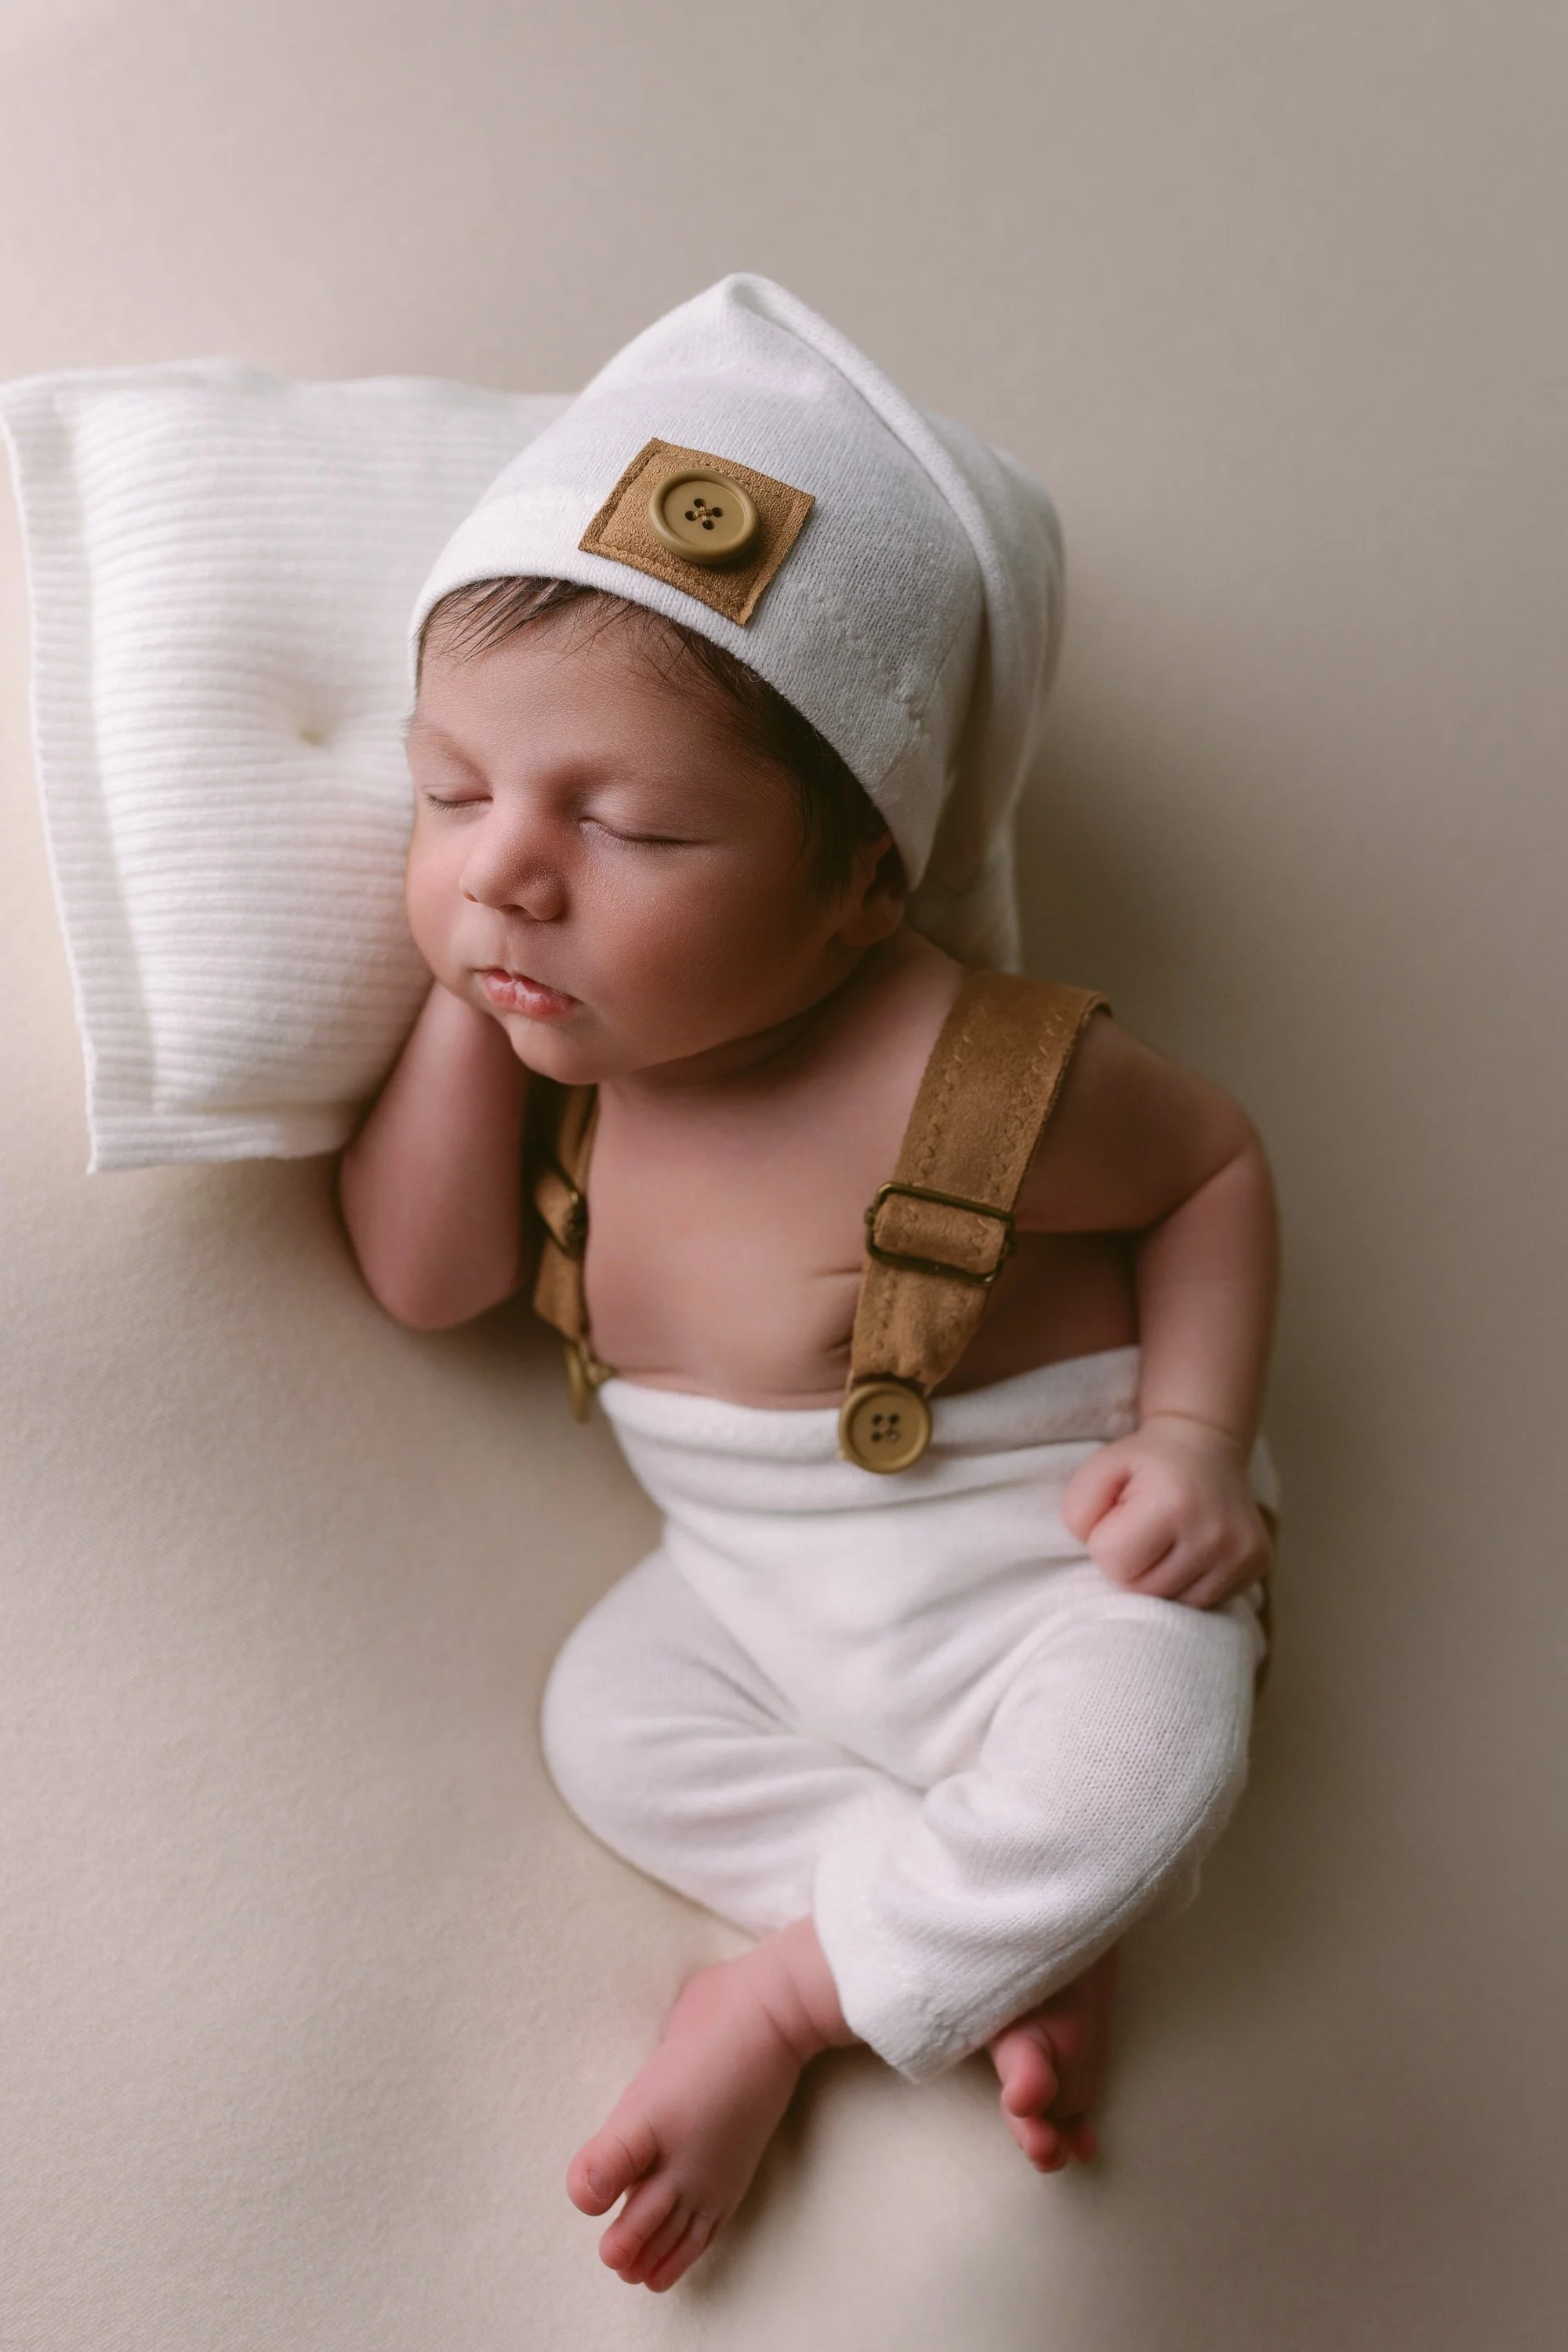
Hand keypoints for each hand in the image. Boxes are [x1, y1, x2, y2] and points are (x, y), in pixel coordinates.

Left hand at [1061, 1414, 1272, 1609]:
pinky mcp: (1258, 1565)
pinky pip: (1205, 1603)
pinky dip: (1189, 1584)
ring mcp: (1242, 1553)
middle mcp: (1215, 1533)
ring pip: (1174, 1604)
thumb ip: (1078, 1511)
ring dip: (1160, 1578)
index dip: (1105, 1542)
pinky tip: (1191, 1550)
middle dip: (1132, 1565)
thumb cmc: (1145, 1462)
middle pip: (1143, 1590)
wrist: (1206, 1446)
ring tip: (1168, 1540)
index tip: (1121, 1517)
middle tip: (1145, 1528)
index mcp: (1173, 1504)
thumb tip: (1097, 1557)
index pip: (1113, 1563)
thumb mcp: (1099, 1469)